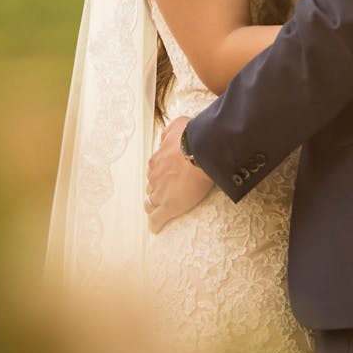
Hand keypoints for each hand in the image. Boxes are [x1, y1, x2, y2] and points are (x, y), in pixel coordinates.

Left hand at [145, 116, 214, 233]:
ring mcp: (160, 192)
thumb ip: (169, 131)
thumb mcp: (178, 125)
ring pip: (150, 203)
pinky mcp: (169, 206)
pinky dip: (155, 224)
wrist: (202, 151)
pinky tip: (156, 228)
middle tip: (168, 191)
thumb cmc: (193, 137)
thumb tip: (163, 136)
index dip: (161, 174)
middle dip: (157, 189)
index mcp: (157, 160)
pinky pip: (156, 220)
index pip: (154, 171)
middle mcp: (155, 176)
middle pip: (151, 187)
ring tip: (160, 209)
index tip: (169, 175)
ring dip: (154, 206)